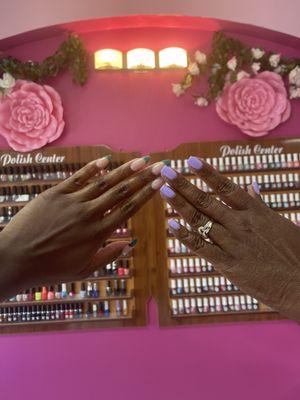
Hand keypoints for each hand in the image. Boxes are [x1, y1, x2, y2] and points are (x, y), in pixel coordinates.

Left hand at [0, 156, 164, 299]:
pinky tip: (106, 160)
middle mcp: (88, 214)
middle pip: (121, 192)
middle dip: (142, 177)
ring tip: (140, 160)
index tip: (160, 183)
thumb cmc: (51, 268)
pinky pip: (78, 177)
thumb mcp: (83, 270)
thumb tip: (129, 244)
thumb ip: (108, 256)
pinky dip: (93, 168)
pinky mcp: (55, 194)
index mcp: (97, 233)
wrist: (16, 259)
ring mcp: (72, 202)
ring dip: (123, 170)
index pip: (128, 209)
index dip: (146, 194)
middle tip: (157, 165)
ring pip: (103, 182)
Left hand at [160, 158, 299, 320]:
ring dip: (179, 205)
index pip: (226, 187)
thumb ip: (260, 205)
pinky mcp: (228, 264)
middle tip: (166, 172)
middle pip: (206, 201)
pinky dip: (185, 236)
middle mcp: (241, 224)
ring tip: (163, 191)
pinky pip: (201, 247)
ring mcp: (233, 243)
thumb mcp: (279, 223)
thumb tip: (252, 186)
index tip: (191, 160)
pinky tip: (171, 224)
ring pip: (200, 221)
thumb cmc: (294, 253)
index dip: (207, 173)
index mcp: (254, 212)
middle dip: (184, 185)